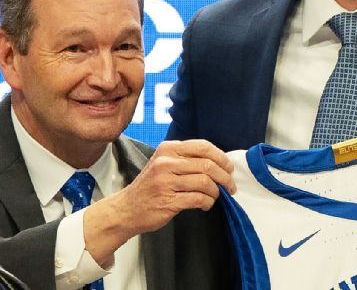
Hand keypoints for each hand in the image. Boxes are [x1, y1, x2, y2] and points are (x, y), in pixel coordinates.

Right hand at [82, 140, 234, 262]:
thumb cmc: (150, 187)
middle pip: (207, 165)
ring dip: (216, 192)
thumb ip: (185, 159)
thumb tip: (218, 162)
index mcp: (167, 150)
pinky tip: (205, 205)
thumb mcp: (163, 164)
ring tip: (215, 196)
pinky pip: (198, 199)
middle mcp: (166, 163)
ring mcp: (166, 182)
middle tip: (230, 186)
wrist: (126, 209)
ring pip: (205, 183)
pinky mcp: (168, 201)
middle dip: (224, 177)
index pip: (203, 147)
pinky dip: (208, 203)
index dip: (221, 157)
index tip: (229, 168)